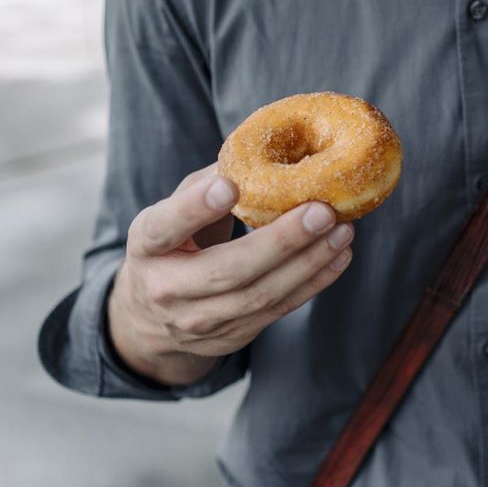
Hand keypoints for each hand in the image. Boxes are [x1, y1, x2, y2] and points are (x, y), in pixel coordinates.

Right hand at [107, 164, 354, 385]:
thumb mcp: (169, 214)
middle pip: (227, 270)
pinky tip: (338, 255)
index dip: (195, 208)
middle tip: (320, 211)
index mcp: (146, 248)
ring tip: (341, 230)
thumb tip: (258, 150)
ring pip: (260, 295)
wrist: (153, 323)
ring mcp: (200, 320)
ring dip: (308, 262)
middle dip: (280, 242)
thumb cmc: (170, 250)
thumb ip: (205, 186)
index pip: (165, 228)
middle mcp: (168, 290)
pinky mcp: (232, 336)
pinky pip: (278, 310)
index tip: (230, 186)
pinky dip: (313, 282)